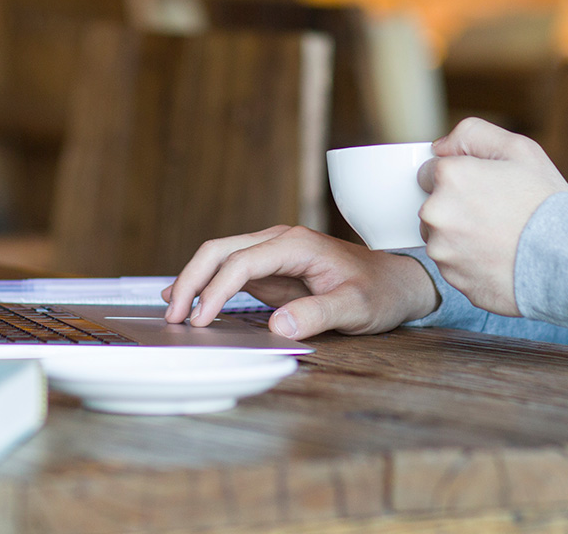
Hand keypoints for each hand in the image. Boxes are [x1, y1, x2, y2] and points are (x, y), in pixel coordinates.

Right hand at [160, 225, 439, 339]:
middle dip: (191, 280)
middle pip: (219, 250)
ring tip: (172, 310)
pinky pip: (230, 272)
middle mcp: (277, 241)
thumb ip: (318, 315)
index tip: (200, 320)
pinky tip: (189, 301)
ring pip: (219, 257)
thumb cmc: (378, 292)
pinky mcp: (269, 269)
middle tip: (172, 315)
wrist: (395, 283)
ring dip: (193, 281)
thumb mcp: (356, 307)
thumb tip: (278, 325)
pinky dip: (206, 285)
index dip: (216, 290)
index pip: (241, 262)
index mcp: (294, 244)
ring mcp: (271, 253)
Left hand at [416, 118, 567, 316]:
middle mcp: (437, 214)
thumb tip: (438, 148)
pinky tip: (499, 258)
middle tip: (494, 213)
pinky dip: (471, 263)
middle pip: (432, 206)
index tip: (483, 187)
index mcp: (449, 177)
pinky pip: (454, 266)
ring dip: (460, 237)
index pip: (430, 172)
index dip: (459, 177)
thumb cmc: (545, 202)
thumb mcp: (518, 149)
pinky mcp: (454, 281)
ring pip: (441, 239)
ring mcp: (443, 251)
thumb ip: (471, 134)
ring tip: (498, 238)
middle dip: (455, 207)